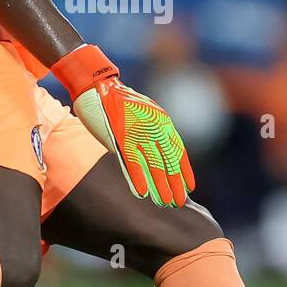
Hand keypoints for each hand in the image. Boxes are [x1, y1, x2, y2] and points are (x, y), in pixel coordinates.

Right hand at [51, 45, 194, 206]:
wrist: (97, 84)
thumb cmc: (117, 101)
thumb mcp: (141, 113)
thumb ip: (150, 132)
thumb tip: (155, 155)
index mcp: (161, 121)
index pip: (177, 150)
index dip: (183, 170)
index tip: (189, 187)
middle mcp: (154, 126)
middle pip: (168, 160)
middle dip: (174, 183)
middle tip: (178, 202)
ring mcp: (138, 131)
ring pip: (154, 163)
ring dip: (160, 185)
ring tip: (165, 202)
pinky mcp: (121, 134)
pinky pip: (133, 160)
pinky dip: (139, 177)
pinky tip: (143, 192)